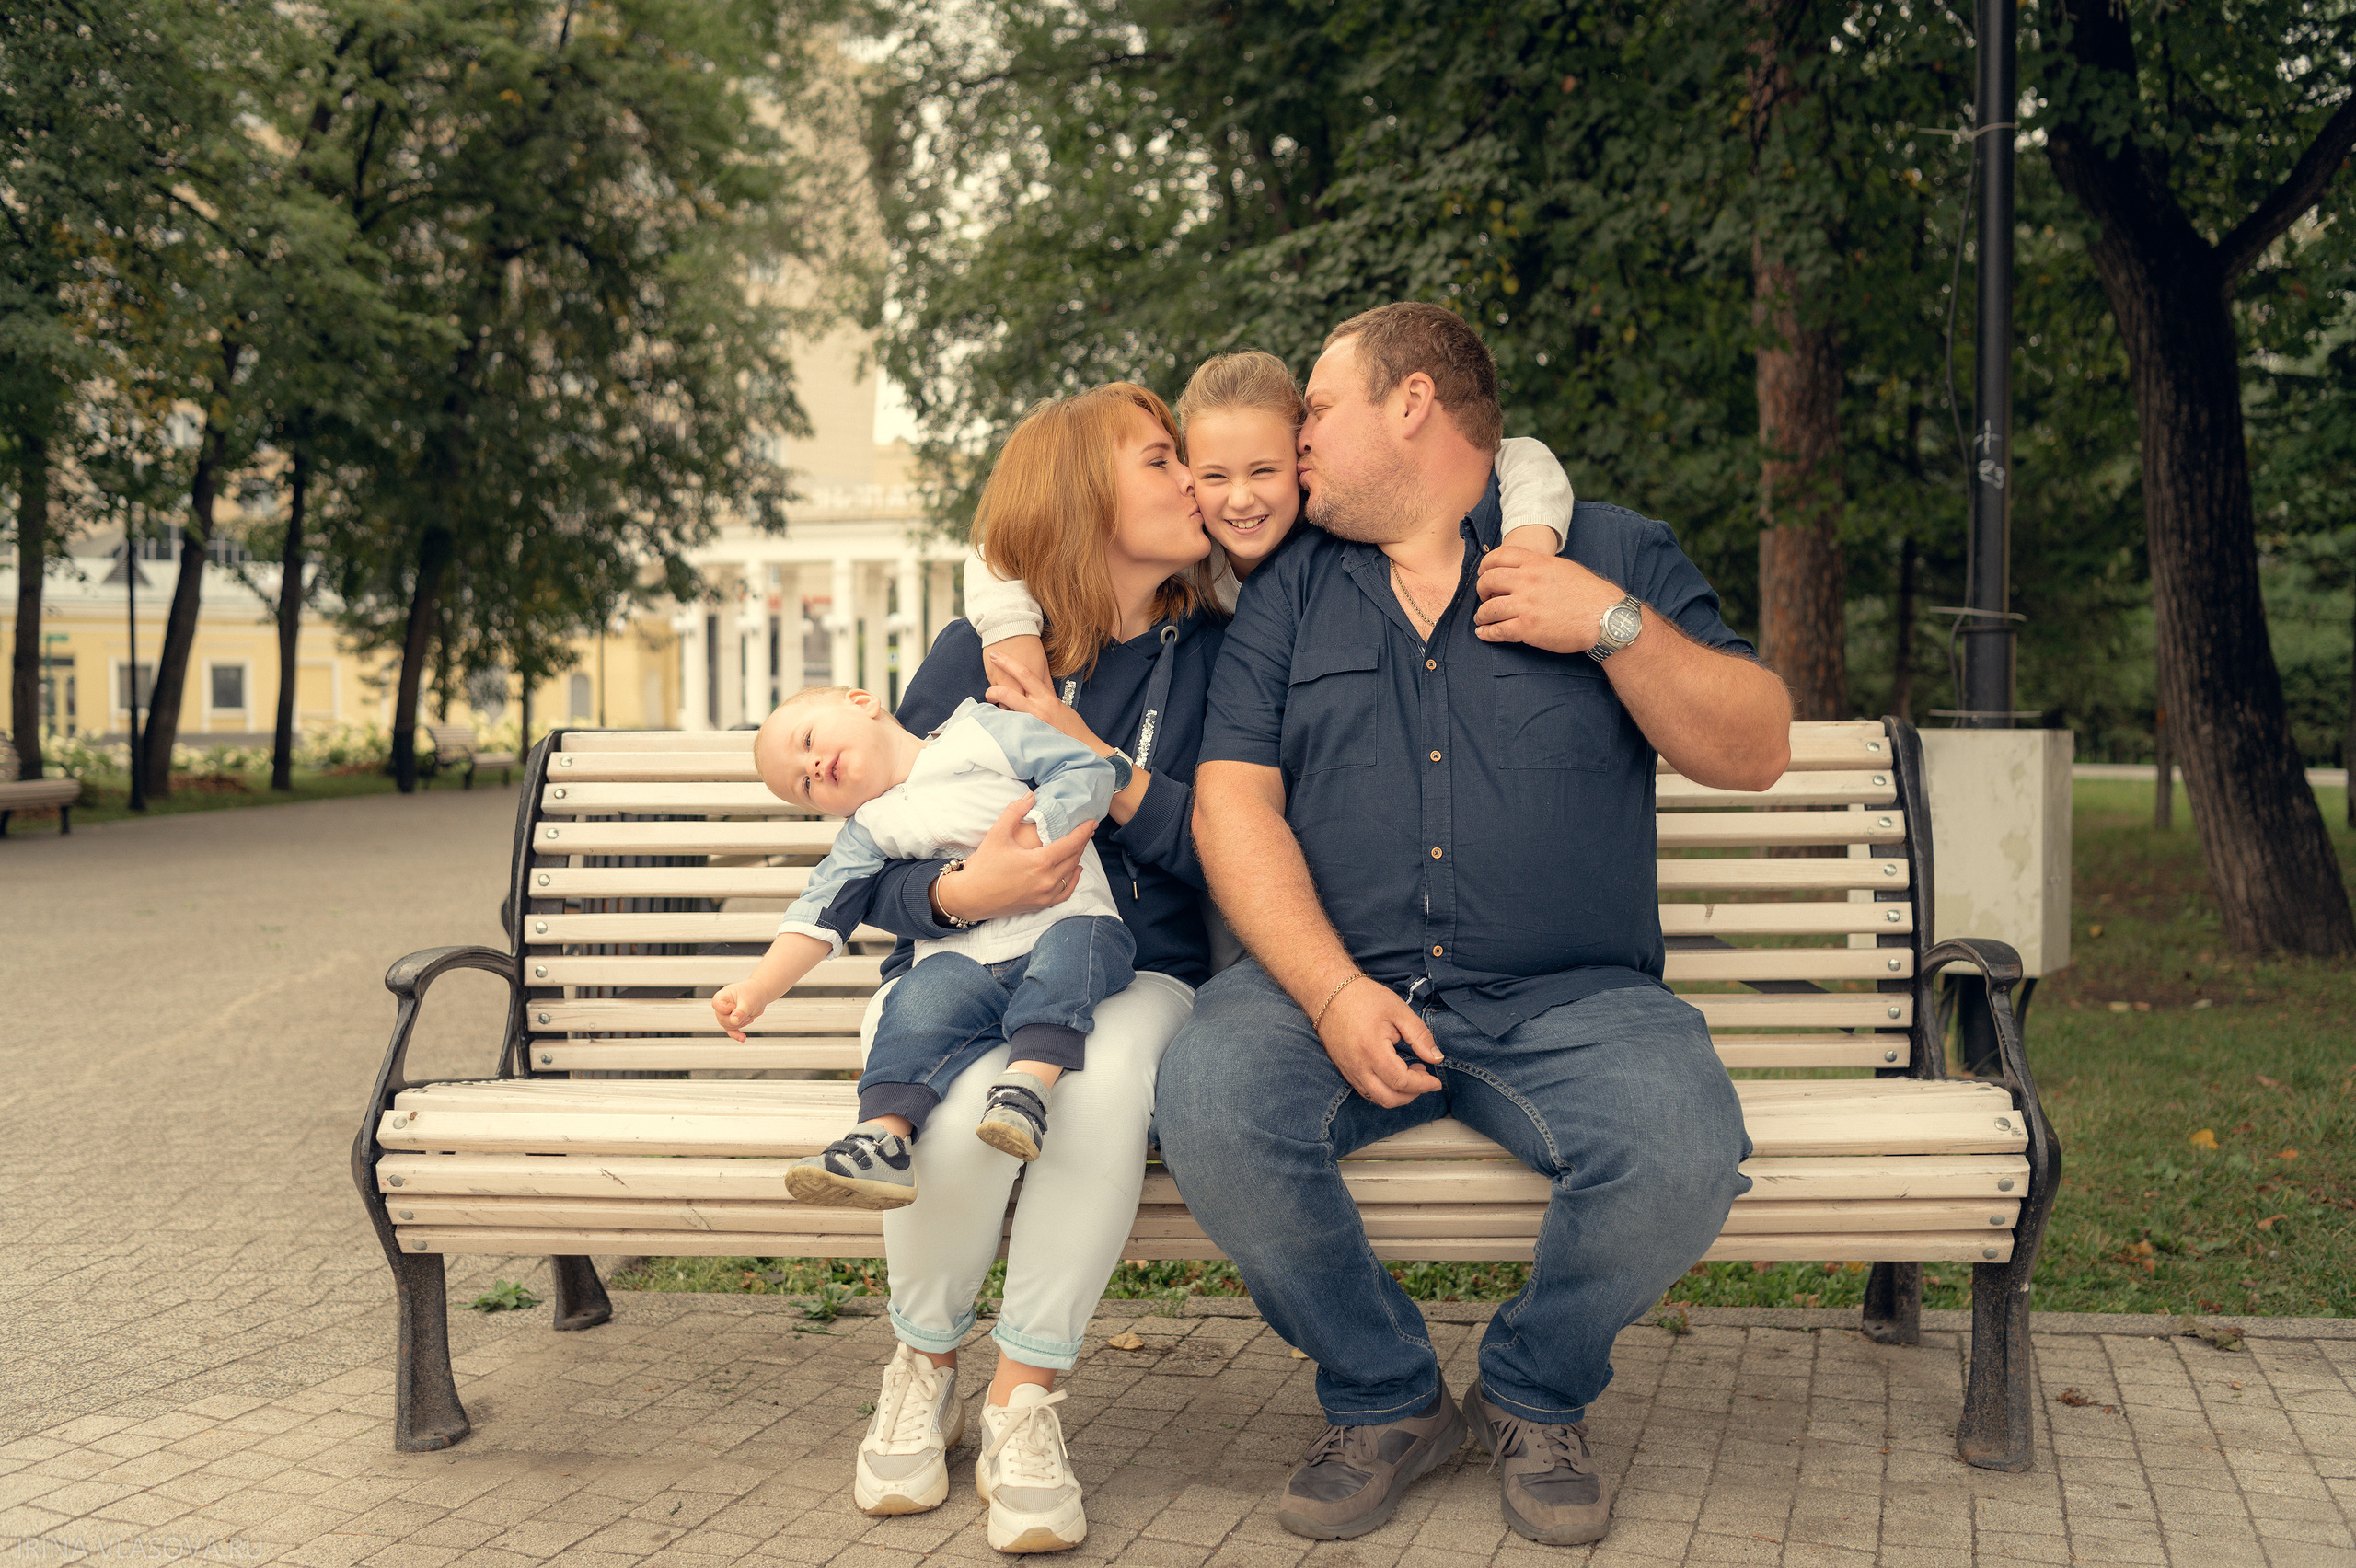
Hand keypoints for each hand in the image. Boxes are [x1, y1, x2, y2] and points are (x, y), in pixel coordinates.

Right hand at [711, 983, 767, 1042]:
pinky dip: (737, 1035)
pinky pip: (731, 1031)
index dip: (725, 1009)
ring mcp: (726, 1014)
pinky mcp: (732, 1021)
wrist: (761, 995)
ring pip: (728, 1026)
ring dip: (741, 1023)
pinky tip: (742, 1038)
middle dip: (736, 1019)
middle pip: (722, 1019)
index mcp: (723, 996)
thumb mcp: (748, 1002)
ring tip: (749, 1015)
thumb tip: (734, 1021)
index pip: (717, 1005)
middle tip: (747, 1013)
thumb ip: (740, 1012)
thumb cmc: (753, 993)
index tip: (734, 1006)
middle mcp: (723, 1005)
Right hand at [937, 793, 1096, 922]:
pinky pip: (1065, 892)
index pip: (1071, 844)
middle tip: (1087, 830)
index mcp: (1040, 862)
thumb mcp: (997, 834)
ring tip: (1079, 845)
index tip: (1092, 822)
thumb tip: (1031, 795)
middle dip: (1082, 842)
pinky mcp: (1040, 905)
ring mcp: (1045, 895)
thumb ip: (1015, 812)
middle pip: (1074, 858)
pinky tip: (1075, 871)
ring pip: (1071, 874)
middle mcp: (1047, 880)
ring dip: (1078, 858)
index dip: (1083, 832)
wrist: (970, 897)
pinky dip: (1073, 880)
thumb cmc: (983, 866)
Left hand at [986, 651, 1106, 752]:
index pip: (1025, 674)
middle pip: (1008, 692)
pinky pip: (1010, 729)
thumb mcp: (1059, 708)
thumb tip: (1029, 693)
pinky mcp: (1029, 739)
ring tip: (991, 713)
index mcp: (1047, 698)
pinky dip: (1002, 727)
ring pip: (1006, 712)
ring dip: (996, 711)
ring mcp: (1033, 725)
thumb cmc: (1072, 730)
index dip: (1008, 662)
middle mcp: (1038, 709)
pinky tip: (998, 729)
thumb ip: (1043, 699)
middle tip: (987, 691)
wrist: (1084, 750)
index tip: (995, 656)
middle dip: (992, 689)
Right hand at [1316, 978, 1443, 1107]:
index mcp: (1373, 1050)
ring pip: (1376, 1098)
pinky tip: (1392, 1073)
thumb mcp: (1399, 1011)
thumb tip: (1436, 1058)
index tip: (1435, 1081)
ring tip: (1409, 1073)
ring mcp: (1349, 1070)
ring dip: (1397, 1095)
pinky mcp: (1345, 1070)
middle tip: (1424, 1077)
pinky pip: (1365, 1091)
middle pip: (1389, 1098)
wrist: (1330, 993)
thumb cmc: (1365, 998)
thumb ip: (1420, 1036)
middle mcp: (1358, 1066)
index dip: (1423, 1085)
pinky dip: (1383, 1090)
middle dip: (1412, 1095)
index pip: (1402, 1081)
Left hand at [1473, 544, 1626, 653]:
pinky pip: (1497, 631)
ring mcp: (1525, 605)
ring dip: (1481, 615)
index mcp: (1536, 563)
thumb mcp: (1563, 568)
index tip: (1483, 573)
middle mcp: (1527, 581)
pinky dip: (1487, 633)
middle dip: (1481, 590)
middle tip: (1484, 597)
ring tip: (1482, 619)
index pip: (1499, 556)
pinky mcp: (1527, 629)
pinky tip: (1484, 634)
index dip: (1485, 565)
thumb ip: (1541, 566)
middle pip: (1489, 580)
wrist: (1604, 616)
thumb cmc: (1588, 593)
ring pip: (1489, 608)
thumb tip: (1526, 567)